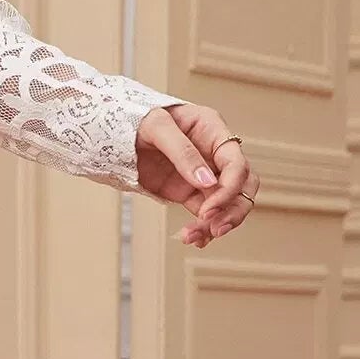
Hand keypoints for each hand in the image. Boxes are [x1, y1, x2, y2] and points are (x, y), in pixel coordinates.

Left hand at [136, 104, 257, 246]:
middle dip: (234, 210)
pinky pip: (205, 214)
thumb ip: (183, 153)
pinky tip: (193, 238)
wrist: (116, 132)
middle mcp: (214, 154)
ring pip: (226, 204)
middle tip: (216, 229)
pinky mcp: (188, 192)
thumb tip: (207, 183)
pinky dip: (203, 228)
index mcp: (213, 131)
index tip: (208, 210)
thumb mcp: (158, 128)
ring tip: (193, 238)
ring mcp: (203, 175)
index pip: (236, 164)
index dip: (229, 189)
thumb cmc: (138, 120)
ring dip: (216, 224)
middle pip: (243, 186)